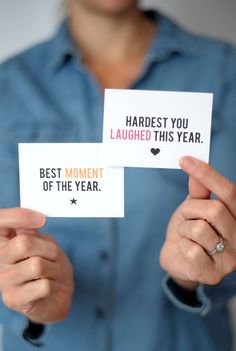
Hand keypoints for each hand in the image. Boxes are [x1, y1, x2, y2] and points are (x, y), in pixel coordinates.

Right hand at [0, 208, 73, 322]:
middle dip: (49, 249)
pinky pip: (43, 285)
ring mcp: (3, 280)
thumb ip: (34, 233)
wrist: (57, 295)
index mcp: (5, 241)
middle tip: (54, 256)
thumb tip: (30, 222)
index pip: (1, 221)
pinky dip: (55, 285)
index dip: (18, 216)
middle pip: (23, 244)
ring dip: (55, 268)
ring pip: (37, 265)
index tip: (41, 220)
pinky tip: (50, 288)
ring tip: (53, 273)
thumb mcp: (45, 243)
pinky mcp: (13, 299)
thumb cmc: (50, 265)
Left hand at [160, 156, 235, 289]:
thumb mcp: (193, 206)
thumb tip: (194, 167)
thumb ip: (198, 191)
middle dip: (190, 209)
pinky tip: (185, 251)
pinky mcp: (213, 274)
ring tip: (185, 235)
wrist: (177, 258)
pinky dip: (181, 246)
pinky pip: (191, 250)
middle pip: (214, 210)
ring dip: (183, 228)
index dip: (208, 174)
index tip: (185, 160)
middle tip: (185, 216)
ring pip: (199, 229)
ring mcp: (229, 259)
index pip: (230, 192)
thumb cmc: (189, 229)